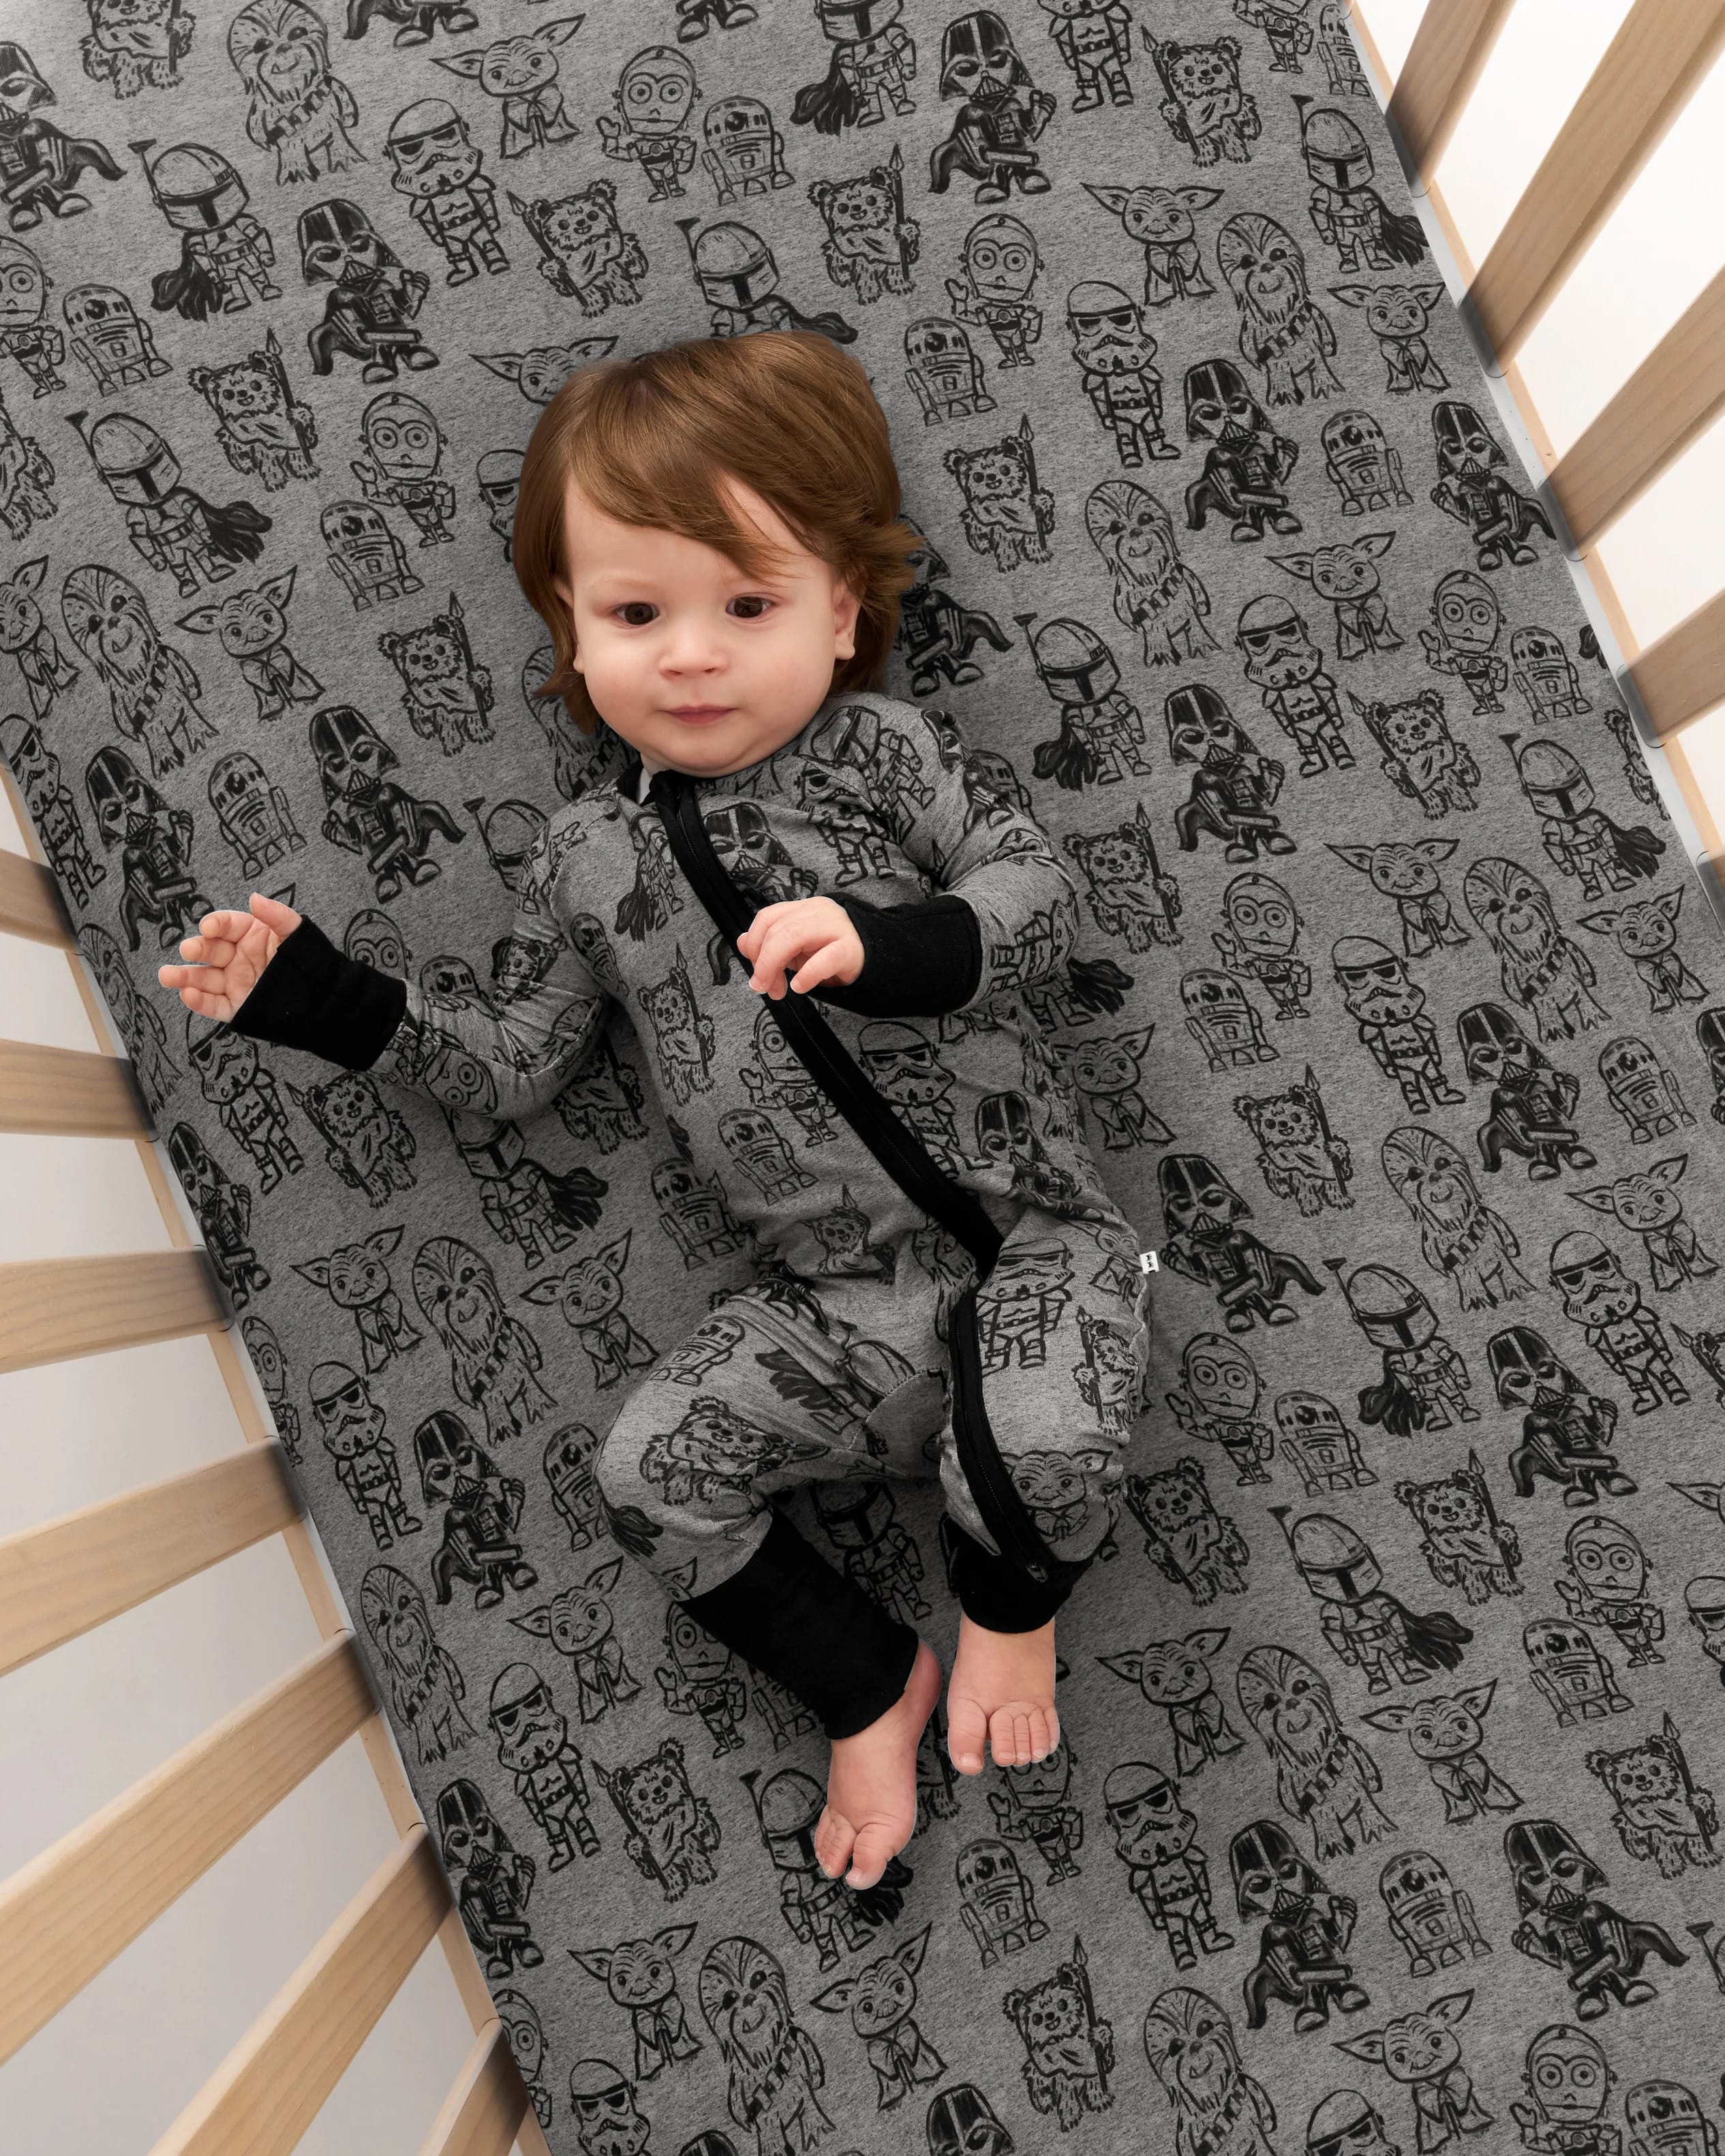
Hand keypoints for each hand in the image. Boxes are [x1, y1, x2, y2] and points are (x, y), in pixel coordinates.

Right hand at [156, 892, 301, 1022]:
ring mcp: (236, 983)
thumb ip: (277, 915)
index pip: (227, 925)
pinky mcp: (237, 1007)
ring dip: (184, 977)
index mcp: (251, 935)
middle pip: (210, 951)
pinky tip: (187, 994)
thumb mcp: (298, 933)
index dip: (216, 924)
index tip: (209, 926)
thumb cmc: (313, 961)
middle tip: (188, 949)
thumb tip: (255, 897)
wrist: (326, 998)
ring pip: (204, 979)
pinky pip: (214, 1005)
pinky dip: (200, 1002)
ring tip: (167, 975)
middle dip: (196, 949)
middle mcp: (238, 958)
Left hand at [735, 897, 862, 1000]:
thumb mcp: (796, 949)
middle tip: (762, 987)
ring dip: (775, 966)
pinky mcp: (851, 949)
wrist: (872, 960)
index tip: (755, 971)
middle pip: (776, 930)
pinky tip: (799, 987)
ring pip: (794, 937)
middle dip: (762, 962)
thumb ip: (770, 944)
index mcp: (803, 908)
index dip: (753, 945)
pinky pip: (825, 959)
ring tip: (776, 990)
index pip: (767, 918)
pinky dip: (807, 975)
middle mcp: (819, 912)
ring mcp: (836, 927)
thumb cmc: (832, 954)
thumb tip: (742, 942)